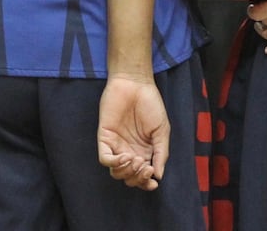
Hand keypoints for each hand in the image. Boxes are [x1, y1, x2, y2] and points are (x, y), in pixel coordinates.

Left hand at [97, 75, 169, 190]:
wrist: (135, 84)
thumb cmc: (151, 104)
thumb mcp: (162, 130)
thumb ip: (161, 153)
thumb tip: (159, 175)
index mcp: (145, 151)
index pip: (142, 176)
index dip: (147, 183)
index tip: (153, 182)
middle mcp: (130, 151)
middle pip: (129, 178)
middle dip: (138, 178)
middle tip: (145, 166)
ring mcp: (117, 146)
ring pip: (116, 172)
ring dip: (127, 172)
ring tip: (136, 159)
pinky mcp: (105, 139)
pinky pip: (105, 159)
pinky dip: (115, 163)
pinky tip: (125, 156)